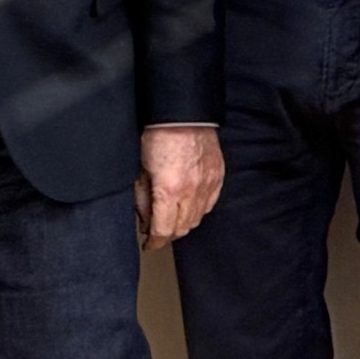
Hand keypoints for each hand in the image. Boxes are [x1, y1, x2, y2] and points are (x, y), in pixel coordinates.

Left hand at [135, 126, 224, 248]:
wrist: (183, 114)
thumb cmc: (158, 137)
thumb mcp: (141, 172)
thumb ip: (143, 201)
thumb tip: (145, 221)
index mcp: (168, 190)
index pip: (163, 231)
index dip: (154, 242)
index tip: (149, 244)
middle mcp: (191, 190)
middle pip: (181, 229)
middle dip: (168, 234)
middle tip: (158, 230)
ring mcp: (208, 183)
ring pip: (198, 218)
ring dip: (184, 223)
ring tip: (173, 217)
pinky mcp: (218, 175)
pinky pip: (211, 203)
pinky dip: (200, 209)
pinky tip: (190, 204)